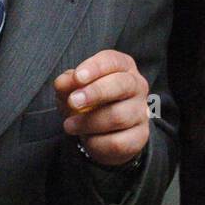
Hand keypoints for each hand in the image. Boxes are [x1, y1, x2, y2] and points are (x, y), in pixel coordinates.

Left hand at [55, 50, 149, 166]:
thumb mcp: (74, 89)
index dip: (95, 68)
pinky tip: (88, 139)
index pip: (112, 61)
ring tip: (69, 125)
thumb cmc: (90, 102)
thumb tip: (63, 83)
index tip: (77, 77)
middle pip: (121, 85)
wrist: (105, 132)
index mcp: (122, 67)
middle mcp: (137, 86)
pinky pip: (117, 142)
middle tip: (73, 102)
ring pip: (117, 116)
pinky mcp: (140, 135)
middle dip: (96, 92)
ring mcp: (141, 111)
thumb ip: (67, 84)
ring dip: (88, 122)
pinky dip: (96, 142)